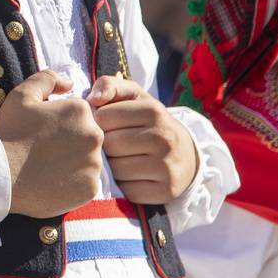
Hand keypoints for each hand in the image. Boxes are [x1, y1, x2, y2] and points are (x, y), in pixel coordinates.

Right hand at [0, 70, 103, 218]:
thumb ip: (48, 79)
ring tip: (47, 168)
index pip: (79, 115)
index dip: (60, 123)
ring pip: (89, 161)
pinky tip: (52, 182)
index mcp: (81, 111)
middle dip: (70, 143)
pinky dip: (72, 184)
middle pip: (87, 138)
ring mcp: (94, 165)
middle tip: (44, 152)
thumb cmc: (9, 133)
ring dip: (73, 163)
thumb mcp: (22, 95)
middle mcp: (95, 136)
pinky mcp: (90, 189)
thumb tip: (70, 83)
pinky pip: (86, 184)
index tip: (43, 133)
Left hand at [86, 77, 196, 205]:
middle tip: (113, 144)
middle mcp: (164, 138)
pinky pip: (126, 190)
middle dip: (104, 145)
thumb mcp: (134, 98)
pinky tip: (130, 176)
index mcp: (154, 111)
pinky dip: (123, 185)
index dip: (98, 121)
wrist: (185, 155)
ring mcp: (166, 167)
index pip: (104, 117)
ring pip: (115, 169)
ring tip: (121, 159)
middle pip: (109, 144)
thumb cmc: (149, 123)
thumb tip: (93, 98)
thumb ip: (111, 86)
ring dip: (111, 166)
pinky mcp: (164, 191)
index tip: (106, 124)